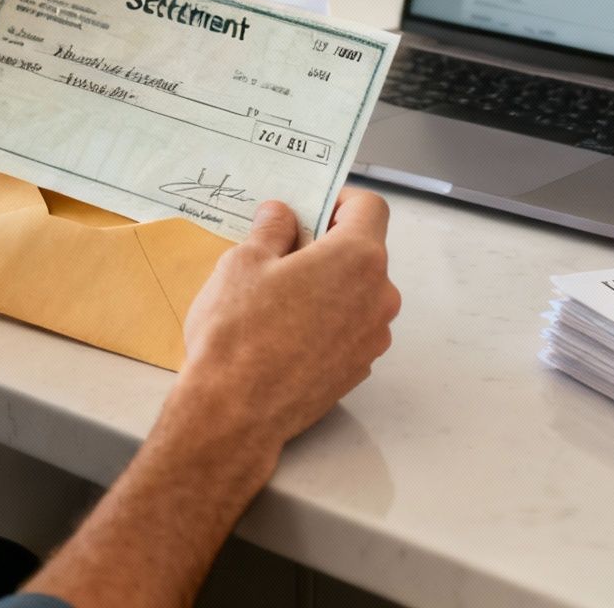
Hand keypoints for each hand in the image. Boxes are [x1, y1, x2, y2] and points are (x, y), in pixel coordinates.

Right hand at [169, 189, 401, 464]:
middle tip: (281, 251)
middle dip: (327, 244)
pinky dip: (326, 320)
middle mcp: (379, 297)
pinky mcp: (358, 370)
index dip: (340, 199)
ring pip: (356, 293)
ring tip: (277, 296)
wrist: (234, 414)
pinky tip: (284, 332)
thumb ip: (271, 229)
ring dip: (327, 285)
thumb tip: (281, 215)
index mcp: (358, 258)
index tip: (310, 206)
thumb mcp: (243, 262)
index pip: (370, 207)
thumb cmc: (239, 333)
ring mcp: (372, 338)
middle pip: (364, 252)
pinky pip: (348, 328)